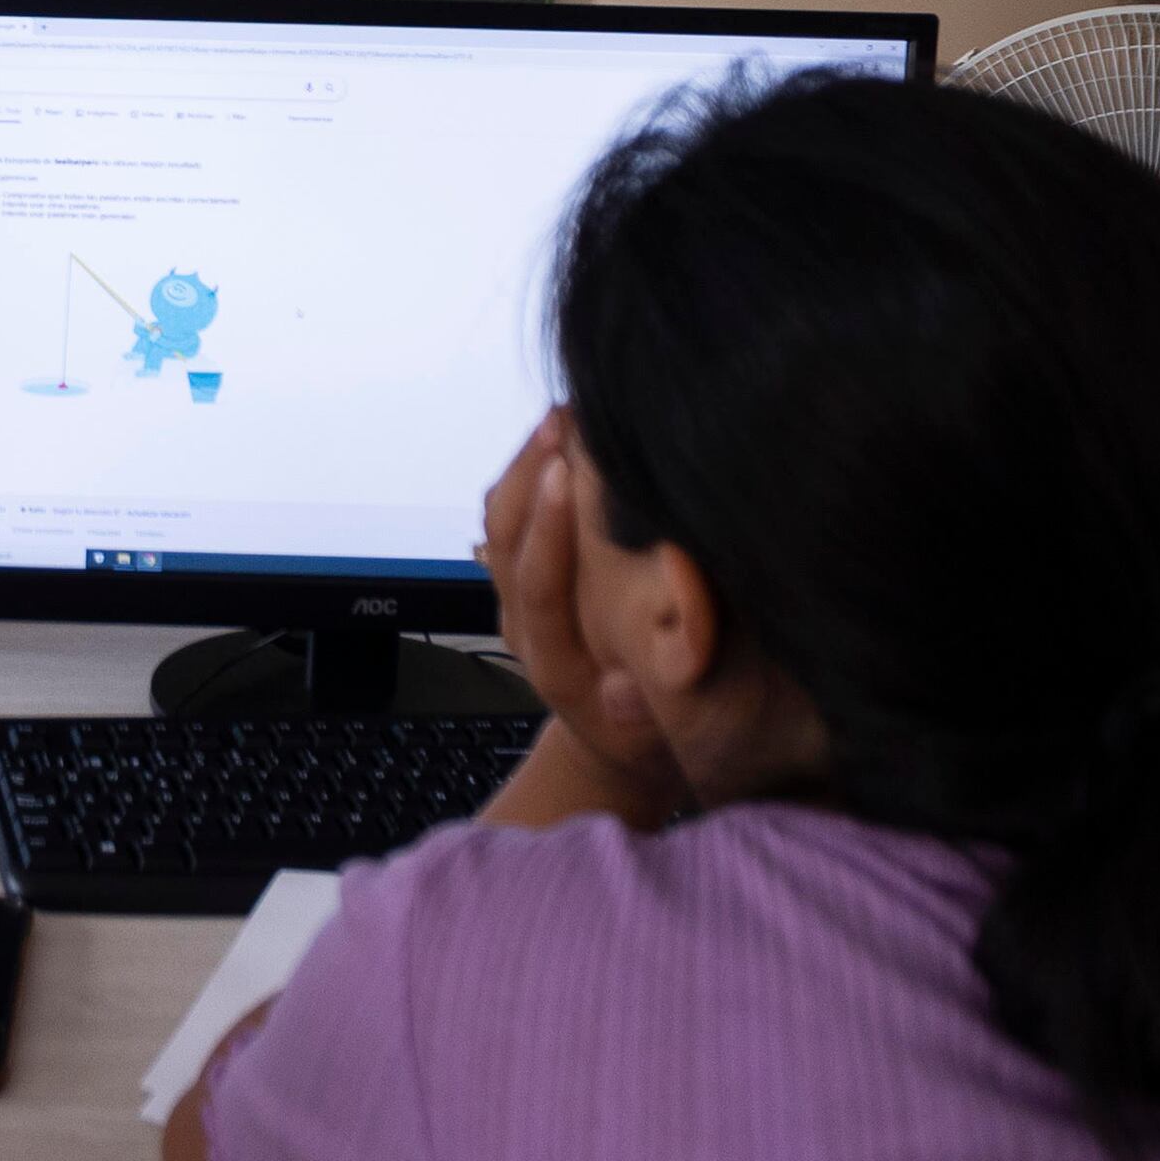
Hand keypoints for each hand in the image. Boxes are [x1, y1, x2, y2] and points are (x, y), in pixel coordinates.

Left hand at [475, 412, 689, 830]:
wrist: (618, 749)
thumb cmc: (651, 736)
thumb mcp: (659, 732)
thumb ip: (653, 701)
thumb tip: (646, 678)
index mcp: (555, 663)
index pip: (537, 586)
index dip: (549, 528)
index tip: (571, 474)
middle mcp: (524, 628)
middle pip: (504, 539)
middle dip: (531, 474)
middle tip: (569, 416)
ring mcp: (517, 601)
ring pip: (501, 521)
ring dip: (528, 464)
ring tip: (566, 411)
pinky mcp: (523, 581)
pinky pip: (512, 518)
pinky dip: (534, 472)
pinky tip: (568, 435)